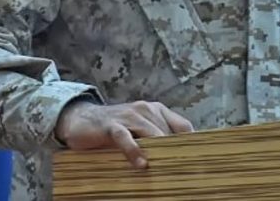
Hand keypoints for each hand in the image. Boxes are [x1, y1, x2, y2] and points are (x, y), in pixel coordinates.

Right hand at [54, 99, 193, 168]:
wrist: (81, 118)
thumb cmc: (115, 128)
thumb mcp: (139, 131)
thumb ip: (156, 139)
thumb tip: (177, 159)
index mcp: (157, 111)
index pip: (182, 125)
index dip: (191, 142)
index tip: (198, 159)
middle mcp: (146, 110)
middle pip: (167, 131)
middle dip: (174, 150)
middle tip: (182, 169)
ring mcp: (129, 116)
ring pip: (150, 133)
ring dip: (158, 151)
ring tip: (165, 168)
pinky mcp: (112, 126)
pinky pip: (125, 137)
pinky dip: (133, 150)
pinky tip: (140, 164)